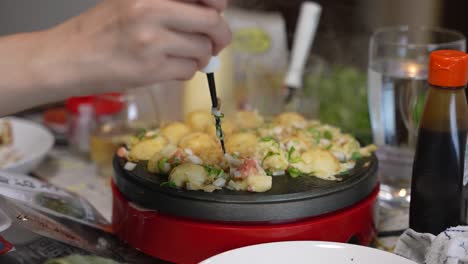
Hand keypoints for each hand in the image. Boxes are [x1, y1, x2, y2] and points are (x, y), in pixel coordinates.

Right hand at [44, 0, 230, 90]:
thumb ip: (170, 4)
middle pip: (211, 22)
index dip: (218, 3)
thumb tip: (213, 13)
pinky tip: (169, 67)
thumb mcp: (132, 1)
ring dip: (199, 57)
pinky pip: (188, 70)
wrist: (68, 57)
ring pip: (202, 50)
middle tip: (217, 43)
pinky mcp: (150, 69)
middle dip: (221, 36)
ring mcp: (152, 41)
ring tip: (182, 56)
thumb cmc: (101, 30)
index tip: (218, 10)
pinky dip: (185, 71)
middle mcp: (152, 10)